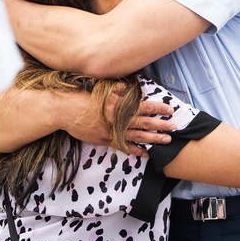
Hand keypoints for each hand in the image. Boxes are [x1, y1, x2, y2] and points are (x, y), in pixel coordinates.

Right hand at [60, 82, 175, 154]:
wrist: (64, 111)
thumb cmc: (81, 97)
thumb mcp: (100, 91)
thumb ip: (115, 90)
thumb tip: (126, 87)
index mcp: (118, 105)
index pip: (143, 107)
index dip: (157, 108)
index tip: (170, 109)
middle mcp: (117, 120)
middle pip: (144, 123)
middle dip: (161, 126)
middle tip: (175, 128)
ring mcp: (112, 132)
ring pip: (137, 137)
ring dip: (153, 139)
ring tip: (166, 141)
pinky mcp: (104, 140)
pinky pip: (123, 146)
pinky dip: (135, 150)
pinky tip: (145, 153)